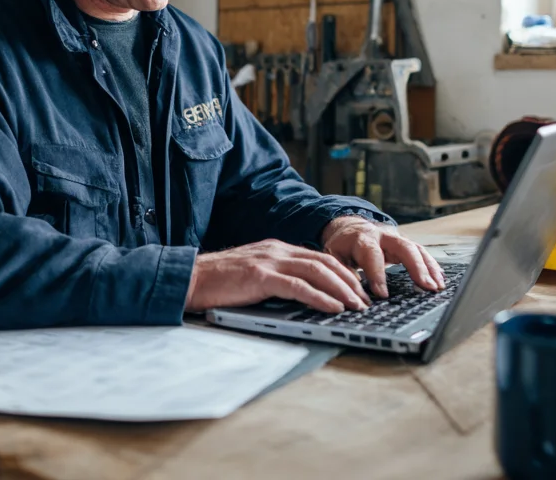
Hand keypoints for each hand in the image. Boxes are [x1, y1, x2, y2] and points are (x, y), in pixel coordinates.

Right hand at [184, 239, 372, 313]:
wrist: (190, 278)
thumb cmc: (218, 283)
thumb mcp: (252, 275)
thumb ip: (275, 278)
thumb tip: (302, 296)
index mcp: (275, 249)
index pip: (317, 257)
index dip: (341, 273)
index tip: (357, 290)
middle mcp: (275, 250)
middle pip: (324, 262)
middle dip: (349, 282)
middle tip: (365, 301)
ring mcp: (268, 261)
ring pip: (317, 271)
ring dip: (341, 290)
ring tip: (356, 306)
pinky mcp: (260, 276)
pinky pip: (298, 286)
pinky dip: (320, 297)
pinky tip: (333, 308)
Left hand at [320, 215, 445, 297]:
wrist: (350, 227)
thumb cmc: (342, 245)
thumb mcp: (333, 255)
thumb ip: (341, 270)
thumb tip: (352, 290)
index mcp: (362, 238)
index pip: (372, 255)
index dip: (377, 274)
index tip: (382, 294)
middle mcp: (383, 236)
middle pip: (404, 247)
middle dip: (416, 267)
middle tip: (426, 287)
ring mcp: (397, 239)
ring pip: (417, 250)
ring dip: (429, 268)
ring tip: (437, 287)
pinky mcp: (405, 244)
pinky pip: (422, 253)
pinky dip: (432, 266)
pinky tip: (439, 280)